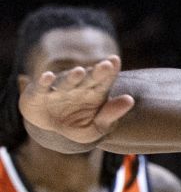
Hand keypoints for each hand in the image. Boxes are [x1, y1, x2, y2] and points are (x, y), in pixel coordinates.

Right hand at [18, 55, 133, 144]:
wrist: (50, 130)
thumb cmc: (77, 125)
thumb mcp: (97, 127)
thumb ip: (112, 114)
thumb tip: (130, 100)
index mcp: (94, 93)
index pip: (105, 81)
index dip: (110, 72)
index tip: (115, 61)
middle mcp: (77, 87)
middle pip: (89, 79)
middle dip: (97, 72)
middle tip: (107, 65)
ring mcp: (58, 89)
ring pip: (67, 82)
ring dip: (73, 77)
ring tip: (80, 71)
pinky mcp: (38, 94)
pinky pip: (42, 88)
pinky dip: (44, 82)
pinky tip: (48, 76)